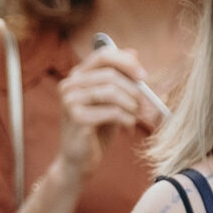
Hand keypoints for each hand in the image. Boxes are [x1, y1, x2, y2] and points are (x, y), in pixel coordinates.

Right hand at [51, 46, 162, 182]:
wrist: (80, 160)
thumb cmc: (97, 130)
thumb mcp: (112, 100)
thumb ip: (120, 77)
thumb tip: (133, 52)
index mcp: (77, 77)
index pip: (103, 55)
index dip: (126, 62)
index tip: (143, 76)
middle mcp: (69, 85)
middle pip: (111, 74)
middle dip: (133, 91)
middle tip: (142, 107)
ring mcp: (70, 101)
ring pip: (113, 92)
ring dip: (131, 106)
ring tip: (134, 118)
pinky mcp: (76, 118)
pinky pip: (113, 112)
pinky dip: (127, 121)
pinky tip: (126, 129)